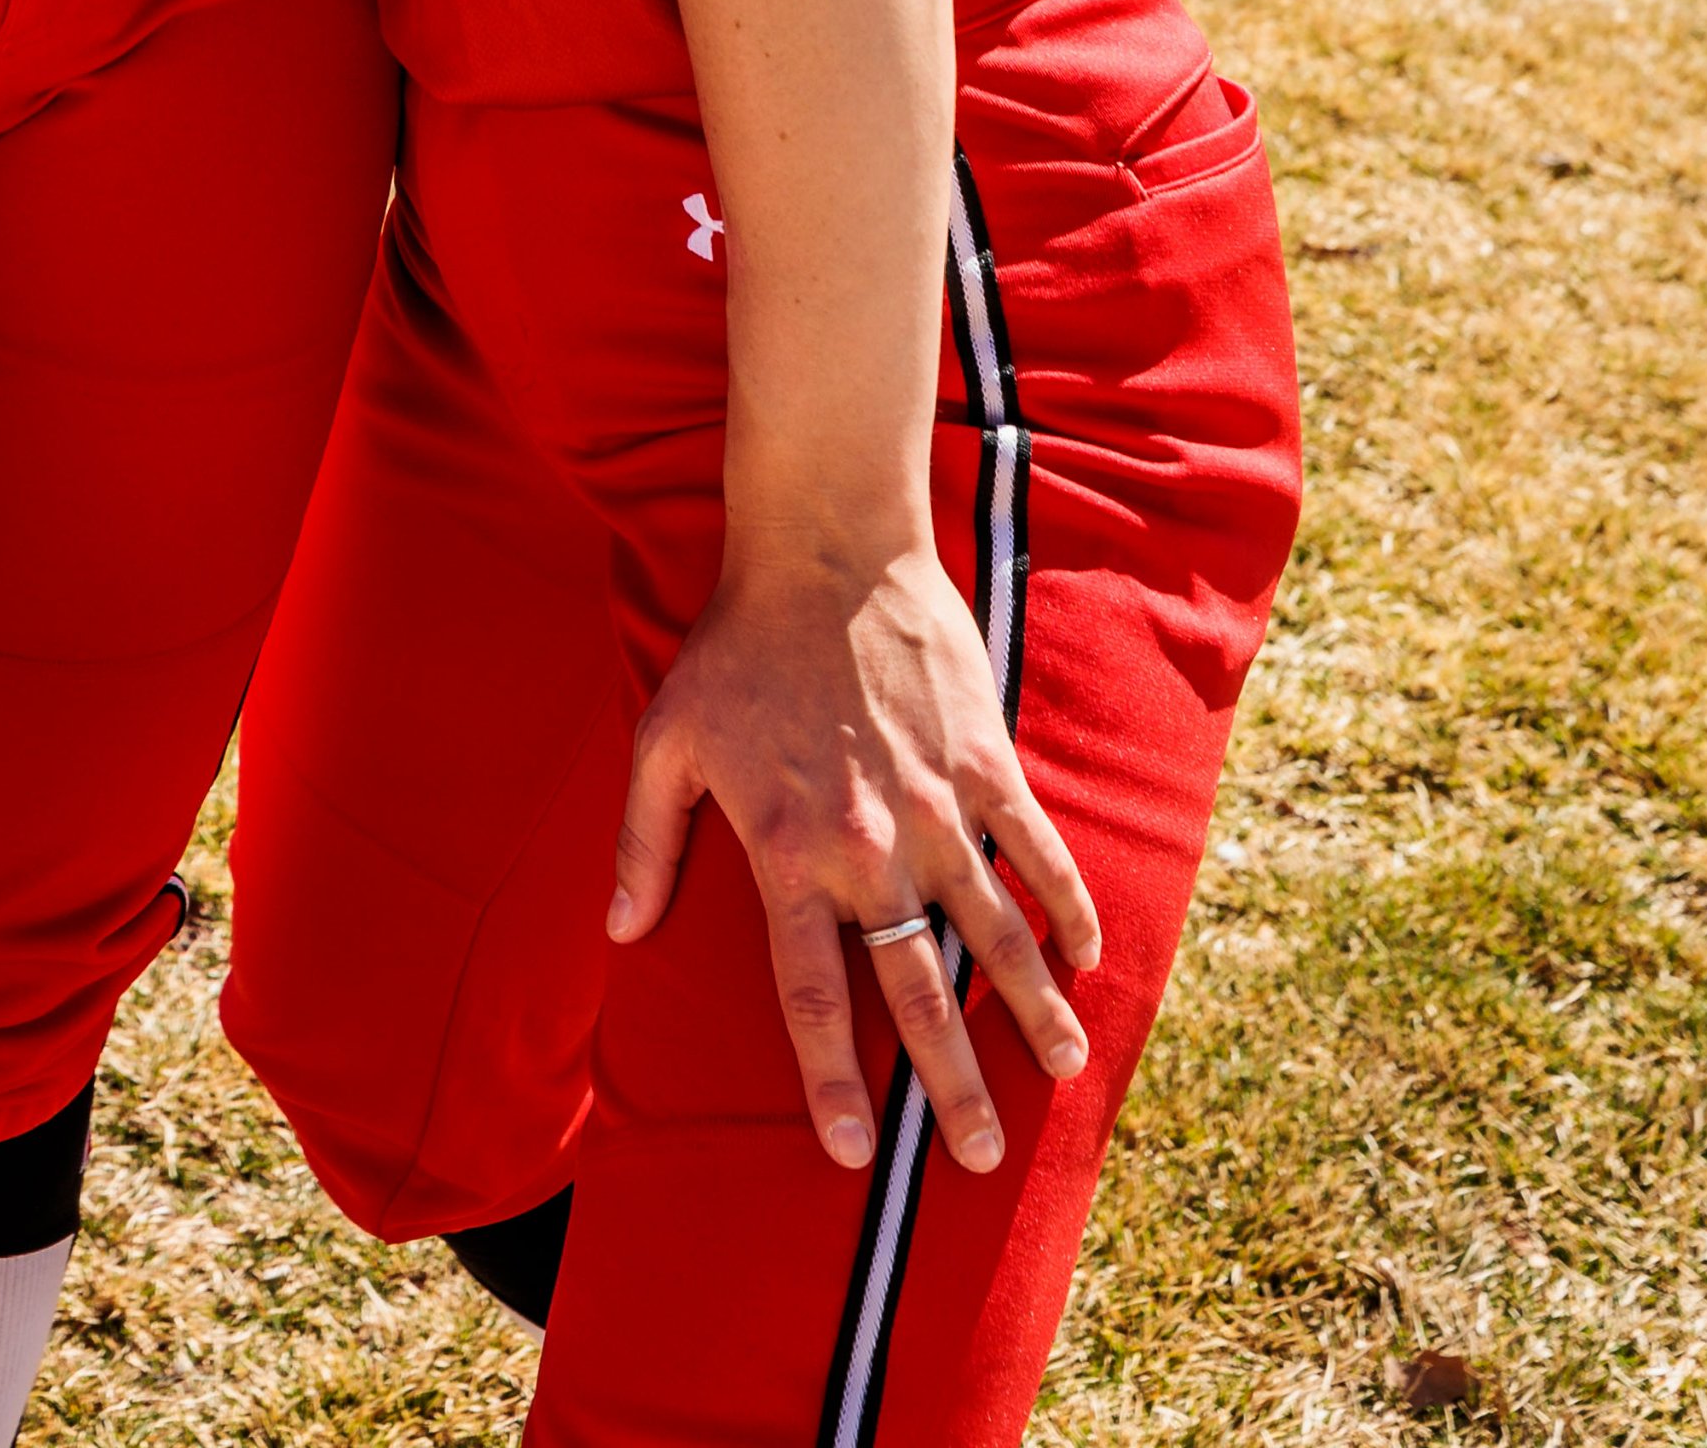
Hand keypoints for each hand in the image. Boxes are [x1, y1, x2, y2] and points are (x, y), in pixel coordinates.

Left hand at [608, 543, 1100, 1177]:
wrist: (821, 550)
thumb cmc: (732, 646)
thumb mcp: (663, 741)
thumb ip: (643, 844)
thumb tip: (619, 931)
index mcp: (787, 853)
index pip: (814, 996)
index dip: (834, 1081)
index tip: (855, 1151)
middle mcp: (870, 848)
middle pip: (918, 991)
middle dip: (951, 1084)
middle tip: (978, 1157)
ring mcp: (939, 808)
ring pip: (996, 935)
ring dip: (1032, 1011)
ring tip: (1059, 1072)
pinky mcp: (987, 763)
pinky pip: (1038, 853)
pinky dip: (1067, 908)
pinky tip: (1087, 958)